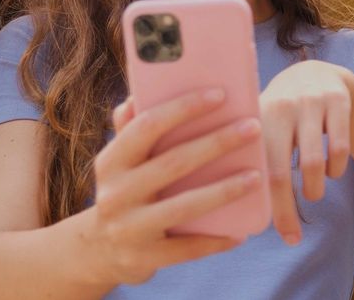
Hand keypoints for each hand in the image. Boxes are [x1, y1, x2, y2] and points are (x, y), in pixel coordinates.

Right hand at [89, 89, 263, 285]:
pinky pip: (188, 248)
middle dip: (217, 143)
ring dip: (224, 191)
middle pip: (173, 163)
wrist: (97, 252)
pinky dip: (216, 240)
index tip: (220, 94)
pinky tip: (242, 231)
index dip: (183, 108)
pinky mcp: (144, 258)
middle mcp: (116, 193)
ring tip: (257, 177)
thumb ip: (130, 129)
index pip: (147, 126)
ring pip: (184, 207)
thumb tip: (136, 96)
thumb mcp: (118, 161)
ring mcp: (130, 228)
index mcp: (111, 161)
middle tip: (253, 127)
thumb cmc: (123, 191)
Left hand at [259, 60, 352, 245]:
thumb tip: (241, 215)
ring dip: (315, 189)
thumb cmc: (280, 115)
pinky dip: (337, 169)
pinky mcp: (338, 99)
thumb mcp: (262, 125)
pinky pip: (340, 148)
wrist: (312, 72)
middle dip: (288, 210)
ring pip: (314, 164)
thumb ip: (251, 158)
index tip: (283, 235)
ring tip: (313, 193)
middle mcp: (280, 106)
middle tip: (294, 232)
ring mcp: (310, 101)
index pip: (258, 172)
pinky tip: (331, 171)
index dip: (272, 208)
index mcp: (255, 118)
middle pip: (281, 173)